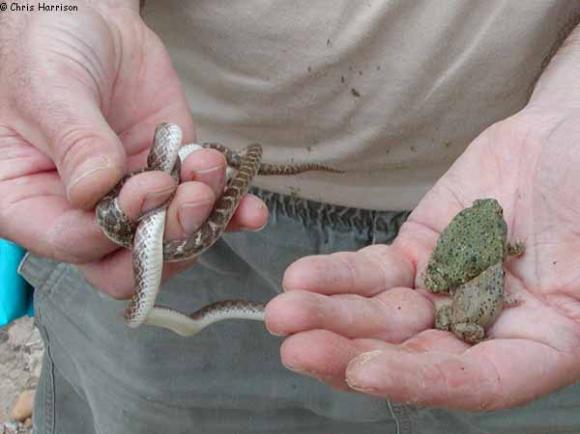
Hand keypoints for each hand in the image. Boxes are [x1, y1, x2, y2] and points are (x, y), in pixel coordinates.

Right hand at [0, 3, 266, 296]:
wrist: (89, 21)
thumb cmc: (46, 49)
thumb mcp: (50, 90)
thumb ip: (74, 141)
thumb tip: (96, 190)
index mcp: (33, 201)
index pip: (74, 244)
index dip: (115, 233)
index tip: (142, 191)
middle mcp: (86, 211)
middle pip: (130, 257)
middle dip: (168, 237)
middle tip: (190, 196)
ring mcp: (134, 195)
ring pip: (174, 236)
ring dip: (203, 215)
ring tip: (208, 168)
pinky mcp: (173, 175)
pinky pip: (204, 205)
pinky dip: (230, 209)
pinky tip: (249, 206)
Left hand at [266, 33, 579, 408]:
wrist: (564, 133)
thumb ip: (572, 287)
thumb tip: (534, 312)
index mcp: (542, 340)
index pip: (479, 381)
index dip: (420, 380)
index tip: (363, 371)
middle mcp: (486, 325)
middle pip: (413, 352)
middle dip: (352, 351)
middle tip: (298, 349)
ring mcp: (445, 288)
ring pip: (381, 313)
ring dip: (330, 315)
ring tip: (283, 312)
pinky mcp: (416, 253)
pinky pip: (371, 271)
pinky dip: (337, 275)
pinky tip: (301, 277)